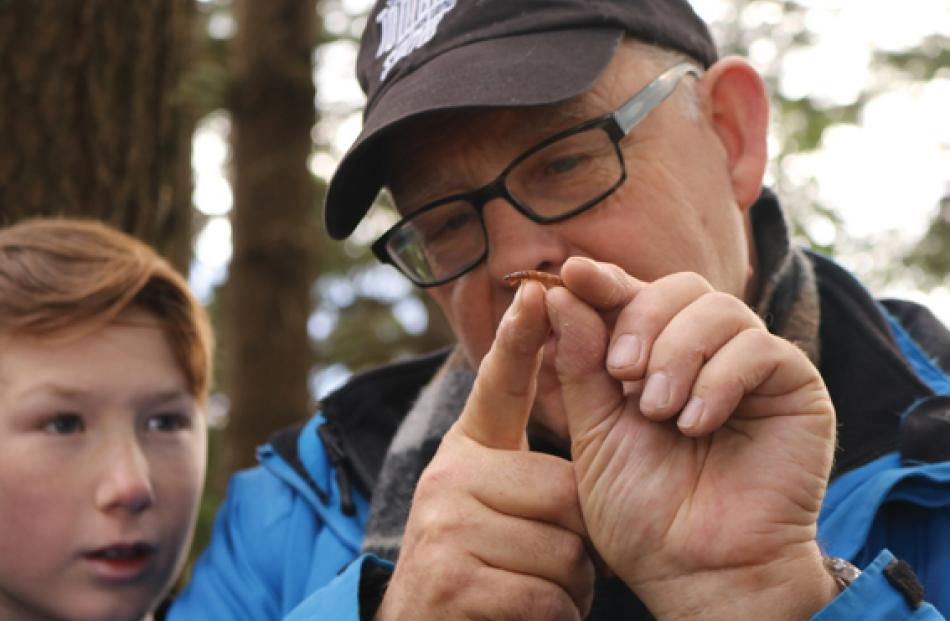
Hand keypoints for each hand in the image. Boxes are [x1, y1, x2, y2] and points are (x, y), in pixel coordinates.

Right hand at [376, 281, 595, 620]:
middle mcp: (448, 474)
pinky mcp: (451, 579)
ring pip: (564, 551)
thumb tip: (585, 420)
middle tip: (554, 562)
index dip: (519, 339)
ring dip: (569, 586)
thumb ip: (532, 468)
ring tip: (534, 589)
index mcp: (466, 449)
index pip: (498, 386)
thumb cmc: (482, 565)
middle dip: (580, 541)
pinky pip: (548, 597)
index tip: (536, 292)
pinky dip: (555, 616)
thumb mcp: (498, 504)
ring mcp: (444, 525)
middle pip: (567, 492)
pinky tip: (523, 614)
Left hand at [546, 258, 837, 619]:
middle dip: (641, 319)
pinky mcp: (794, 386)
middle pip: (681, 287)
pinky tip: (695, 424)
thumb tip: (562, 291)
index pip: (635, 296)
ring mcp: (750, 368)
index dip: (605, 280)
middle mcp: (705, 355)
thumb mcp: (595, 432)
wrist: (694, 572)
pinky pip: (758, 349)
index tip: (572, 272)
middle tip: (622, 374)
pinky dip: (718, 380)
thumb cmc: (642, 512)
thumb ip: (581, 363)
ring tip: (657, 412)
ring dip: (678, 353)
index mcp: (656, 359)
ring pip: (719, 309)